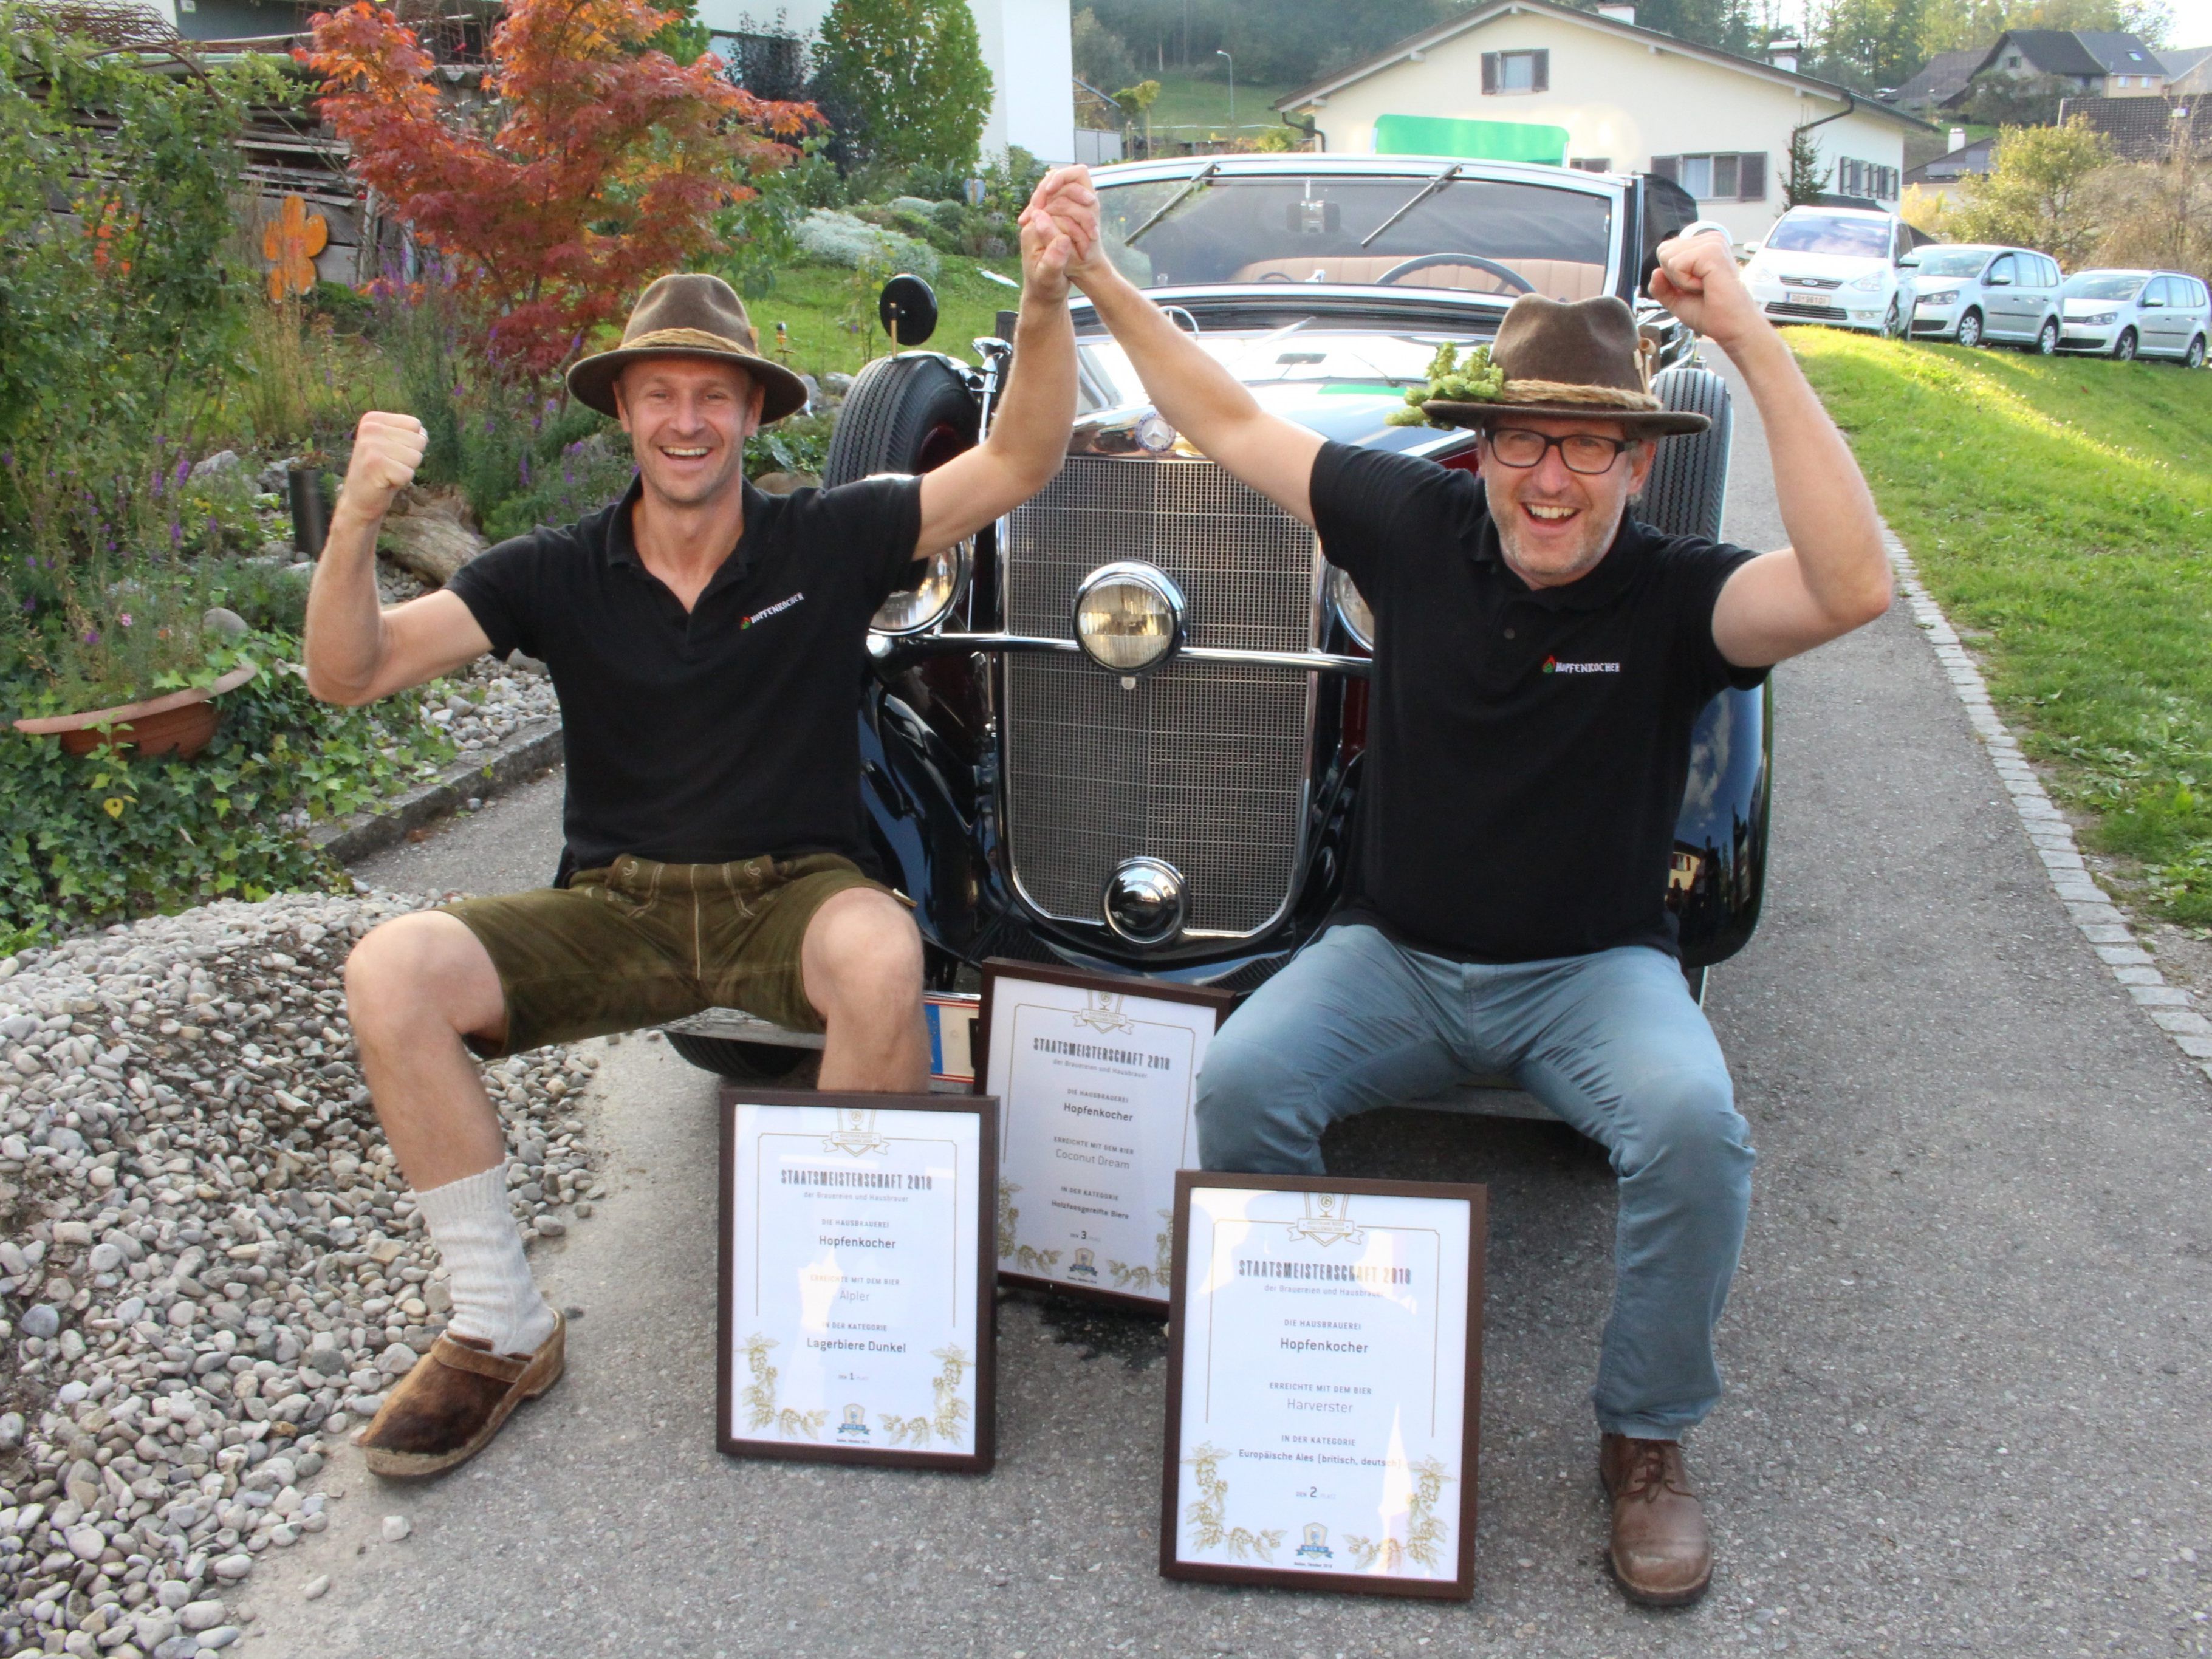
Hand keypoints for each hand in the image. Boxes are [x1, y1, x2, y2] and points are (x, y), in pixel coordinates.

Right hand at [337, 410, 426, 523]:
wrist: (358, 500)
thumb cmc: (381, 472)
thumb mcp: (393, 446)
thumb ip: (408, 435)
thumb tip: (423, 433)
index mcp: (373, 419)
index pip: (415, 425)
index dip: (411, 444)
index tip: (392, 454)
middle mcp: (370, 428)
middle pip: (419, 441)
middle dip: (410, 459)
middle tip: (390, 466)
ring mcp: (371, 445)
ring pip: (415, 457)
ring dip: (406, 470)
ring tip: (387, 473)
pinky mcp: (375, 464)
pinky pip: (408, 473)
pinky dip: (401, 482)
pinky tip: (385, 482)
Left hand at [1017, 165, 1100, 298]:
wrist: (1044, 294)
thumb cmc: (1045, 289)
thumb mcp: (1049, 278)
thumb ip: (1054, 259)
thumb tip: (1064, 239)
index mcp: (1033, 231)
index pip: (1051, 203)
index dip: (1071, 202)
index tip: (1089, 207)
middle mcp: (1036, 223)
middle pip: (1056, 196)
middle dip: (1076, 201)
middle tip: (1093, 205)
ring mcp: (1044, 225)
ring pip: (1062, 201)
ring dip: (1079, 207)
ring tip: (1093, 220)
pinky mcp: (1052, 228)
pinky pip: (1065, 210)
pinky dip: (1078, 213)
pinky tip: (1089, 223)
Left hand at [1649, 230, 1765, 349]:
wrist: (1732, 326)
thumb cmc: (1711, 312)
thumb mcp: (1677, 299)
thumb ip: (1661, 286)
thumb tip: (1655, 272)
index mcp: (1704, 246)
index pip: (1666, 251)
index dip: (1672, 276)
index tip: (1695, 287)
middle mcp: (1710, 239)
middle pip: (1663, 251)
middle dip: (1674, 277)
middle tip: (1699, 288)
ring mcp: (1712, 243)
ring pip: (1667, 256)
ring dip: (1680, 281)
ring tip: (1704, 287)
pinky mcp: (1712, 250)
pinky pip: (1676, 264)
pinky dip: (1685, 282)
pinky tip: (1705, 286)